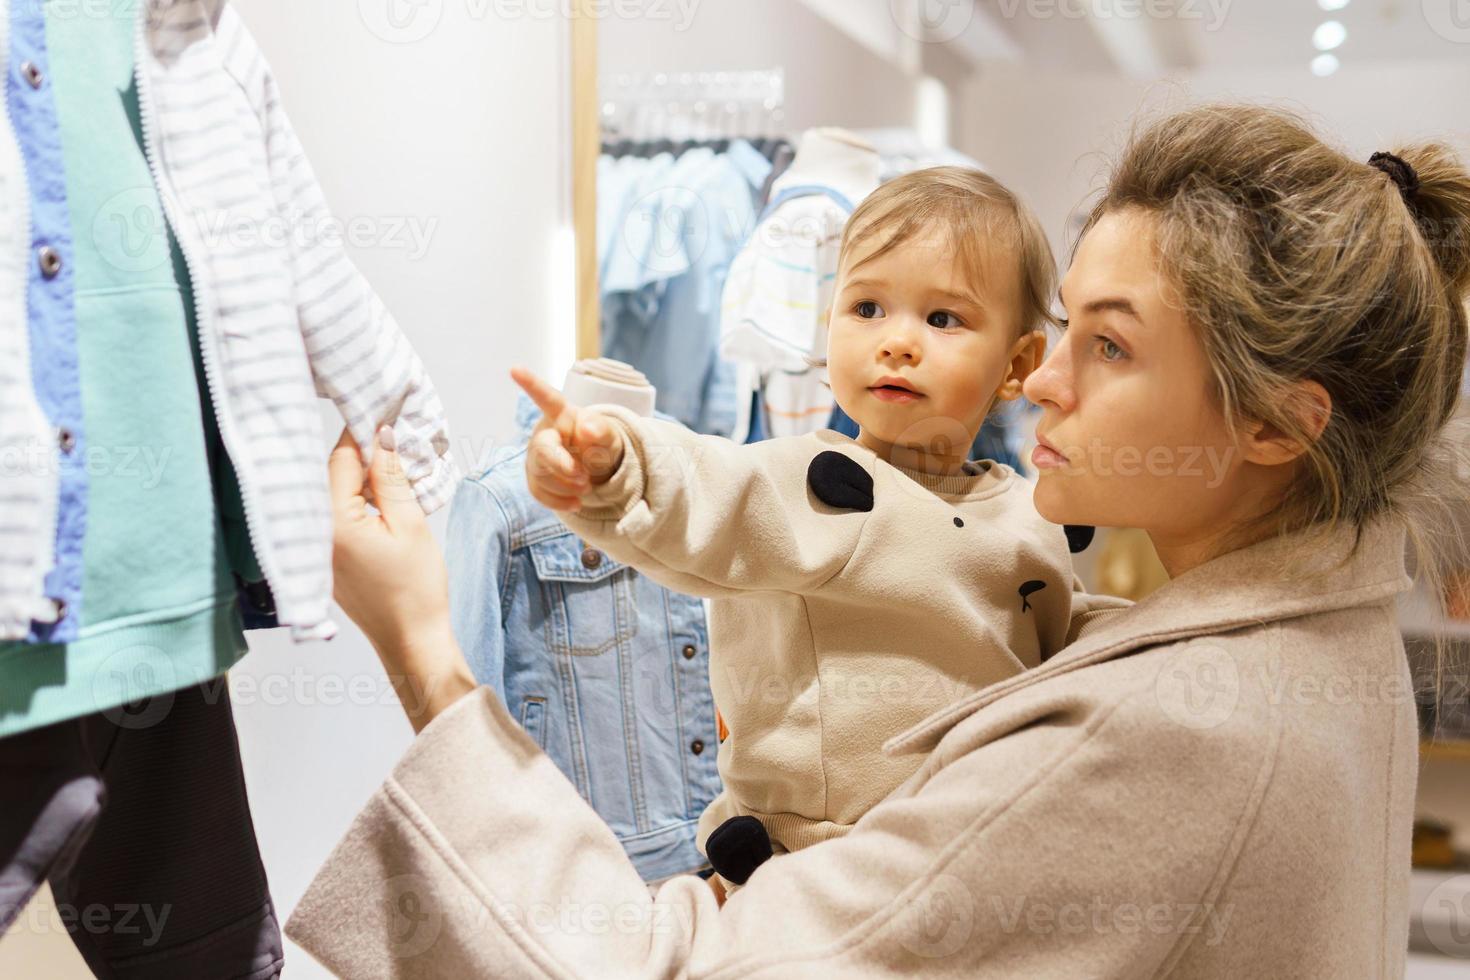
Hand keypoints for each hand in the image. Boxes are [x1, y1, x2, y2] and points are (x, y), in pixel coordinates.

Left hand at [328, 426, 475, 732]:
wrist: (412, 642)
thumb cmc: (417, 589)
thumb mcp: (411, 524)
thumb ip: (392, 478)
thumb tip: (383, 437)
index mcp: (333, 523)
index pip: (340, 461)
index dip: (361, 434)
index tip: (380, 412)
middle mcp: (316, 535)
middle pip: (331, 476)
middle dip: (360, 452)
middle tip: (390, 432)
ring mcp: (318, 550)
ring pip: (333, 496)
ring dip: (360, 477)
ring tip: (392, 463)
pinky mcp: (328, 561)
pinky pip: (336, 517)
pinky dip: (356, 501)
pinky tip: (382, 496)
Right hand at [511, 366, 624, 511]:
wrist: (594, 467)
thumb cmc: (598, 443)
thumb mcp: (609, 436)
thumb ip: (601, 430)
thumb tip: (588, 428)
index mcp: (562, 415)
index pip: (547, 398)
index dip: (531, 384)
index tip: (515, 369)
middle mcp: (543, 434)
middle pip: (542, 449)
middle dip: (562, 466)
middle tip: (585, 479)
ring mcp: (535, 457)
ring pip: (541, 475)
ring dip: (567, 486)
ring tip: (588, 486)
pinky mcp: (534, 479)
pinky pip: (539, 493)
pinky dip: (560, 502)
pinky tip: (577, 503)